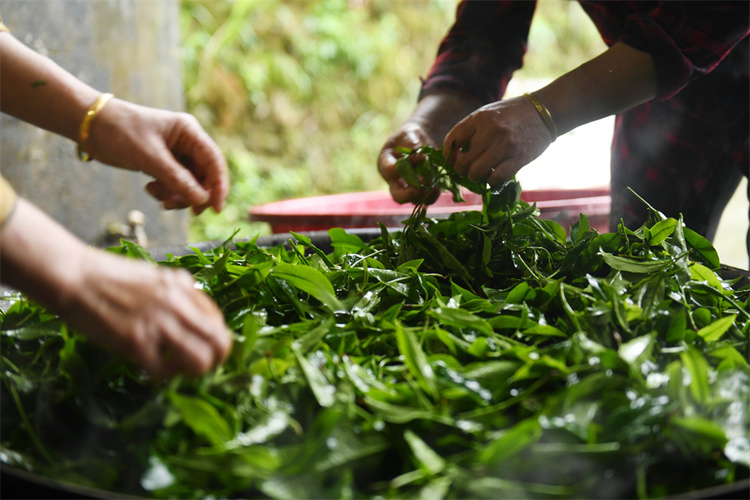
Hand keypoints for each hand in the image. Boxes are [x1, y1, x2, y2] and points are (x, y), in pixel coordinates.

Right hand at [66, 250, 232, 378]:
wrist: (74, 276)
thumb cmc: (109, 277)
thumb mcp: (154, 278)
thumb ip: (177, 296)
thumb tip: (195, 322)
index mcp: (182, 285)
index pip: (217, 320)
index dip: (216, 340)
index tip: (208, 348)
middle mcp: (176, 303)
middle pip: (218, 341)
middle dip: (217, 359)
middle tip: (207, 366)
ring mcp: (157, 323)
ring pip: (199, 360)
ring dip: (195, 371)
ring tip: (182, 370)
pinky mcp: (136, 341)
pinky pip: (164, 371)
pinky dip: (165, 375)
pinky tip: (156, 369)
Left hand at [85, 99, 228, 214]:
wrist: (90, 126)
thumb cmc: (120, 131)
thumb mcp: (149, 157)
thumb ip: (177, 180)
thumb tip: (202, 201)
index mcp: (189, 132)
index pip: (214, 162)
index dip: (219, 186)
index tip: (216, 210)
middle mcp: (187, 142)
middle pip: (204, 176)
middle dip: (193, 195)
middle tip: (179, 208)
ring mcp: (175, 154)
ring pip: (190, 184)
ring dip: (178, 196)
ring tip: (159, 198)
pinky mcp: (163, 164)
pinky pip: (175, 185)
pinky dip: (166, 193)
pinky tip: (149, 189)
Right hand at [378, 92, 480, 203]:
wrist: (418, 142)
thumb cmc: (409, 136)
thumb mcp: (409, 135)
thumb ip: (412, 144)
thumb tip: (420, 156)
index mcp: (385, 165)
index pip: (390, 171)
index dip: (405, 167)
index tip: (420, 157)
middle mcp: (395, 181)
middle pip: (398, 196)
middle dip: (410, 194)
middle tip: (423, 188)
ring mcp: (408, 189)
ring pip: (414, 201)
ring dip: (426, 196)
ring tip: (436, 187)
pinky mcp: (421, 191)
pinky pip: (427, 198)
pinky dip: (435, 193)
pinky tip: (441, 185)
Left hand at [444, 95, 552, 185]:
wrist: (544, 112)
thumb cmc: (512, 114)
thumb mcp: (488, 113)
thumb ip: (471, 129)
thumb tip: (453, 154)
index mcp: (479, 118)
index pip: (452, 140)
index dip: (448, 155)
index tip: (451, 160)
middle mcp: (490, 131)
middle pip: (462, 162)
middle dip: (460, 171)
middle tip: (465, 171)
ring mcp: (504, 145)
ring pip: (476, 173)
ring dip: (475, 178)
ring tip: (479, 174)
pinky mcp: (518, 158)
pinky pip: (496, 179)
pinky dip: (491, 181)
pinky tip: (493, 176)